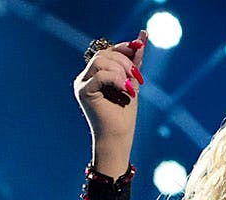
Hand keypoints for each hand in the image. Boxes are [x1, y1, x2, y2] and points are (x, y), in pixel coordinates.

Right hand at [74, 29, 146, 172]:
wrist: (119, 137)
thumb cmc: (124, 115)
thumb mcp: (132, 82)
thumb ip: (134, 61)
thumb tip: (143, 36)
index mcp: (95, 74)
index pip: (107, 51)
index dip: (122, 47)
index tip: (139, 46)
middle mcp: (85, 77)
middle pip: (103, 54)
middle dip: (124, 60)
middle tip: (137, 76)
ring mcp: (82, 84)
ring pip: (100, 61)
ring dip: (120, 69)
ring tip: (130, 85)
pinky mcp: (83, 92)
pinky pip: (99, 75)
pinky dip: (115, 79)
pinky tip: (126, 89)